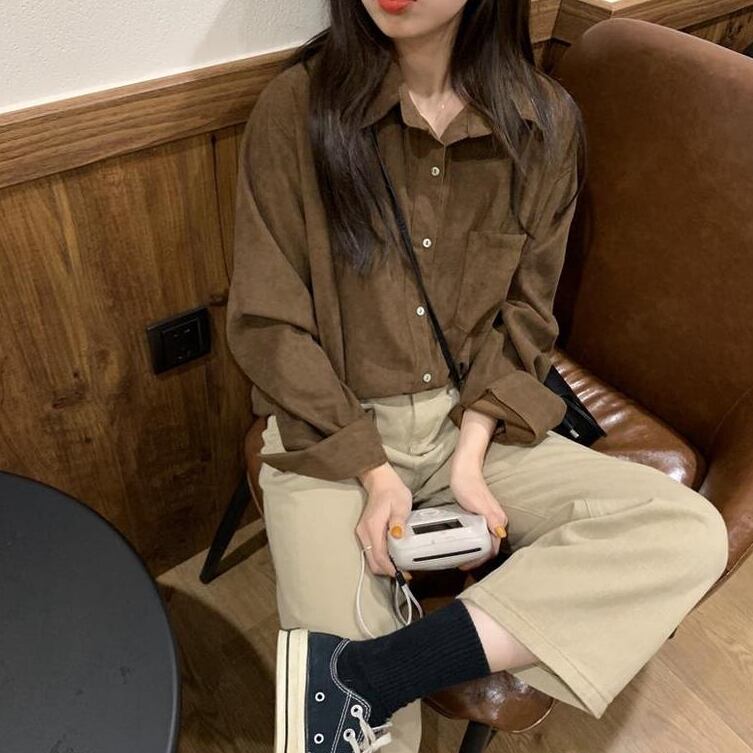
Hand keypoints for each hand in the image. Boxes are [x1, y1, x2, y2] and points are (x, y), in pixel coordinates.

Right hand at [356, 462, 412, 577]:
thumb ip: (398, 521)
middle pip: (373, 562)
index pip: (379, 556)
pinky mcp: (365, 533)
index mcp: (372, 528)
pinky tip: (393, 556)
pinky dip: (381, 558)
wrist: (380, 482)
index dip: (390, 569)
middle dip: (387, 571)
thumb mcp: (400, 505)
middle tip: (404, 572)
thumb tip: (397, 536)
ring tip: (400, 565)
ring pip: (371, 558)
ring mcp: (363, 533)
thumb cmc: (392, 492)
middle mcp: (364, 533)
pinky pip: (372, 552)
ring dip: (384, 565)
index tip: (403, 574)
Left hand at [449, 465, 508, 571]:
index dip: (480, 560)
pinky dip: (472, 542)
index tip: (465, 564)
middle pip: (489, 548)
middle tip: (460, 564)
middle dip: (476, 559)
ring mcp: (489, 520)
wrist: (464, 471)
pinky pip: (479, 534)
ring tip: (459, 557)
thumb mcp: (479, 504)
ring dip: (474, 551)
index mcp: (498, 521)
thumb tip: (501, 534)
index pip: (492, 549)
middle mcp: (496, 523)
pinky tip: (461, 543)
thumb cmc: (469, 486)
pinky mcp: (481, 517)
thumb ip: (492, 519)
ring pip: (484, 542)